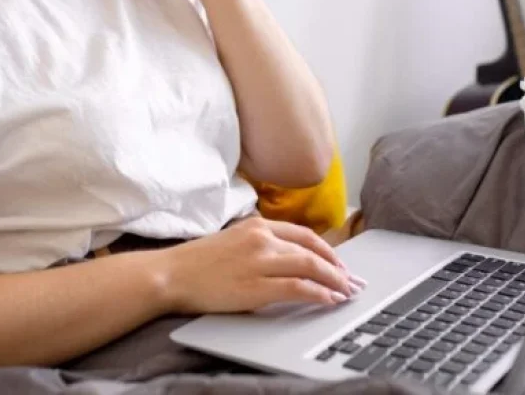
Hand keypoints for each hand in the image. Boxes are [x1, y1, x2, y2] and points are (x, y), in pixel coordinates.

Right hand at [156, 217, 366, 314]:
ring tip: (346, 292)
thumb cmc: (199, 261)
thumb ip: (260, 244)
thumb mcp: (233, 240)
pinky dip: (318, 294)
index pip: (302, 233)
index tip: (339, 263)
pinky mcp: (256, 285)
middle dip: (337, 266)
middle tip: (352, 280)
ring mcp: (259, 260)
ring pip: (309, 267)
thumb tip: (289, 259)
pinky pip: (297, 288)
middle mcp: (261, 237)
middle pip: (311, 249)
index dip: (326, 249)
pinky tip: (328, 300)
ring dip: (333, 281)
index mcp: (256, 224)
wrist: (172, 274)